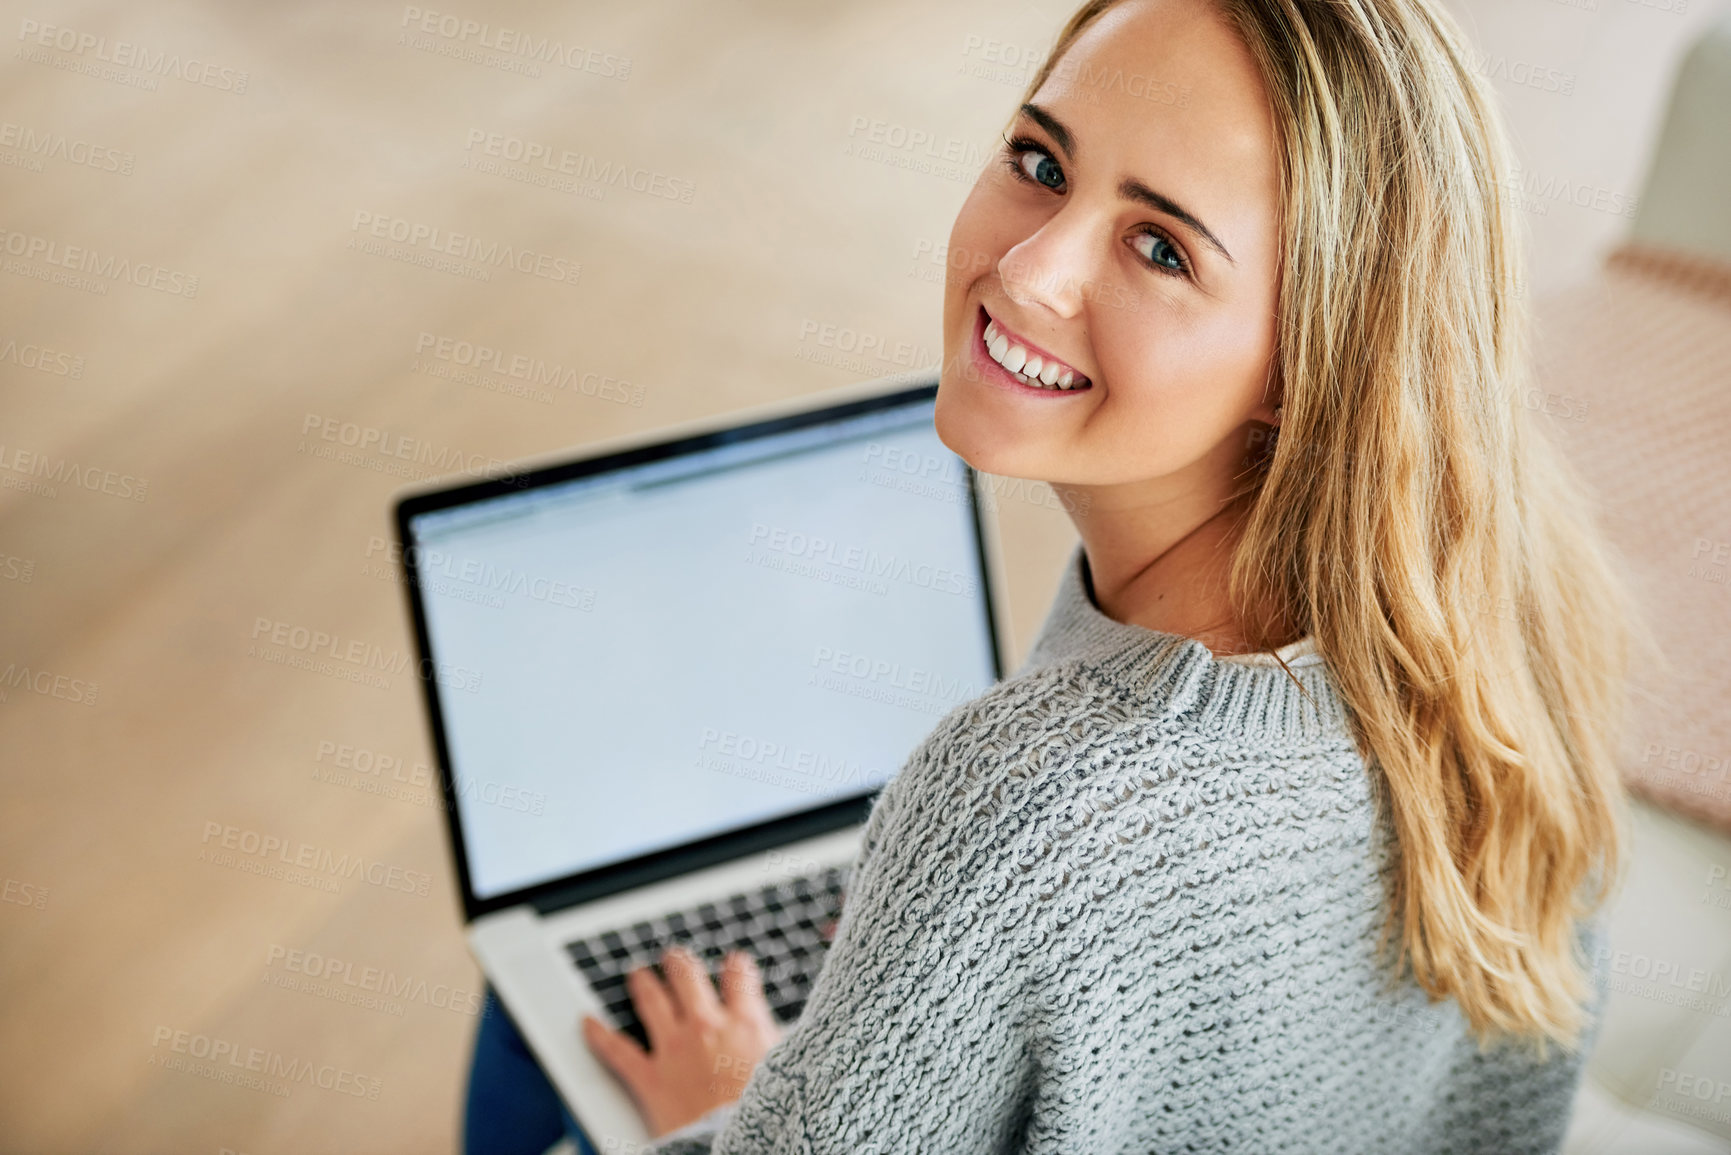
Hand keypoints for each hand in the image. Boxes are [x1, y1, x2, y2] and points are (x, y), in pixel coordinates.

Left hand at [581, 945, 785, 1137]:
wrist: (744, 1144)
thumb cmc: (770, 1114)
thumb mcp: (787, 1069)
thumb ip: (779, 1045)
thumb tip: (785, 1037)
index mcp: (746, 1023)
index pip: (739, 976)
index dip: (736, 967)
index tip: (734, 964)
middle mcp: (706, 1026)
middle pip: (688, 977)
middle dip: (680, 964)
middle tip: (676, 959)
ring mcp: (674, 1049)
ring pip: (652, 1000)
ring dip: (643, 982)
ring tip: (638, 974)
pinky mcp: (650, 1078)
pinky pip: (617, 1050)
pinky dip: (598, 1035)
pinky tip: (587, 1023)